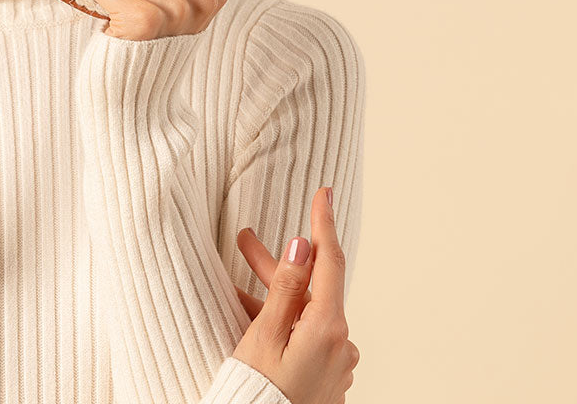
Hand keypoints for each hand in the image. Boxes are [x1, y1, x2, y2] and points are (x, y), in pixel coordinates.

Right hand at [230, 187, 360, 403]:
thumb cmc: (257, 393)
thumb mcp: (264, 334)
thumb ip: (287, 287)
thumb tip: (303, 245)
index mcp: (329, 328)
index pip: (329, 261)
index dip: (323, 223)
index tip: (324, 192)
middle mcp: (341, 344)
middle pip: (310, 289)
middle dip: (276, 265)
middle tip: (243, 240)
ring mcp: (337, 364)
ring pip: (305, 313)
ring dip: (274, 297)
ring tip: (235, 290)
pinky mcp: (328, 378)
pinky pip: (306, 338)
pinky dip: (283, 325)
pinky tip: (254, 321)